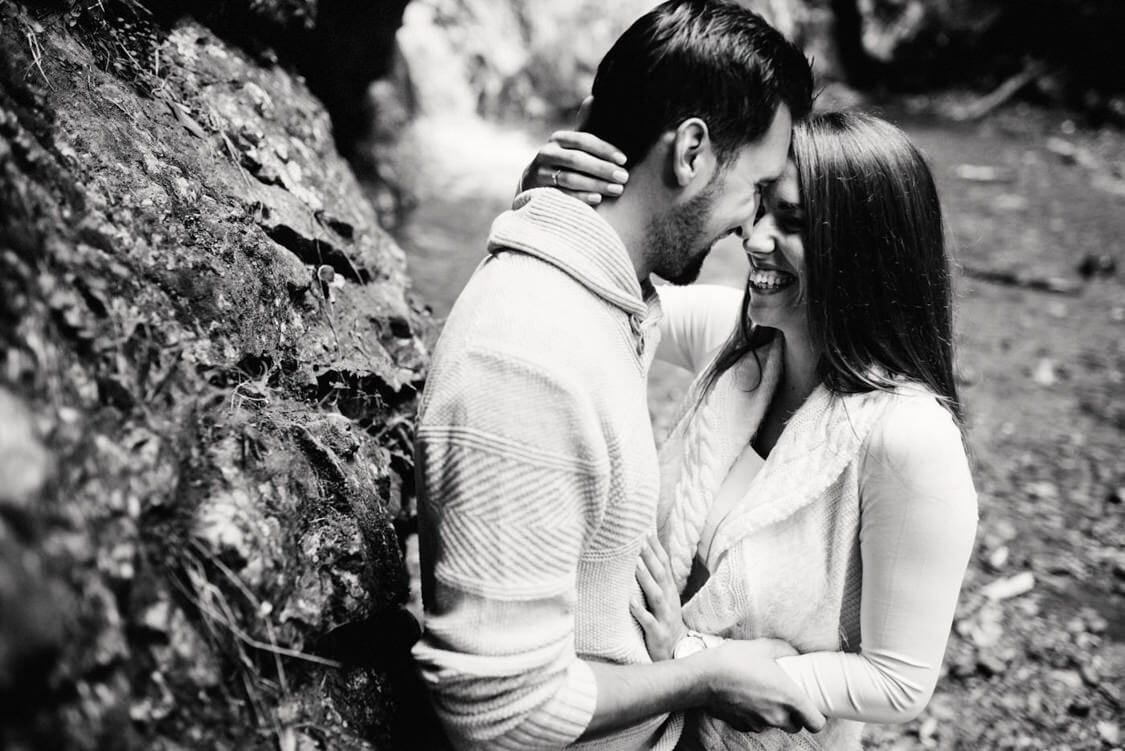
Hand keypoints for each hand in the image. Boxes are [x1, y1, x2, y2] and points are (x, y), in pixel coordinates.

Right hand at [518, 97, 629, 204]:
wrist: (534, 183)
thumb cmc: (562, 161)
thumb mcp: (571, 143)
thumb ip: (583, 126)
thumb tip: (594, 99)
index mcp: (559, 139)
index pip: (584, 141)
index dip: (605, 149)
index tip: (624, 159)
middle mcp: (547, 153)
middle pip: (577, 160)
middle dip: (603, 169)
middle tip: (624, 177)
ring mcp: (541, 173)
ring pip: (571, 178)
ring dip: (596, 184)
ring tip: (616, 189)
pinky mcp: (539, 191)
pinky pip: (562, 195)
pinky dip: (581, 197)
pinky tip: (598, 199)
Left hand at [630, 536, 685, 660]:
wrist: (678, 651)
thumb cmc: (665, 619)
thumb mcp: (664, 597)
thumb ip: (656, 578)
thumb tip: (642, 555)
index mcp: (669, 590)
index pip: (664, 564)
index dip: (656, 548)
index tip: (646, 531)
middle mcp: (669, 599)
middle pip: (660, 575)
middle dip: (650, 557)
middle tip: (639, 540)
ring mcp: (664, 616)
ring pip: (655, 595)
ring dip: (645, 578)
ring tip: (634, 564)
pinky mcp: (658, 633)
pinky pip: (648, 621)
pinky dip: (640, 611)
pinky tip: (630, 602)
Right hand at [698, 639, 825, 733]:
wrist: (702, 677)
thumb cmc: (734, 660)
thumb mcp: (763, 647)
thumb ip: (785, 651)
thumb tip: (795, 653)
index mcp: (789, 697)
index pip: (816, 723)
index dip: (817, 717)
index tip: (811, 706)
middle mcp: (776, 716)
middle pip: (796, 726)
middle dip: (795, 715)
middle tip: (785, 696)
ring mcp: (758, 723)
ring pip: (775, 725)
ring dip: (774, 715)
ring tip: (761, 694)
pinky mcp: (742, 726)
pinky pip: (756, 724)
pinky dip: (755, 715)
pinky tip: (745, 698)